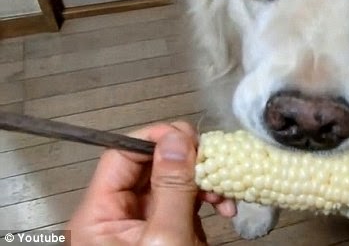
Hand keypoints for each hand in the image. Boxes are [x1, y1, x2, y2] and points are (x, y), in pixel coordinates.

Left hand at [67, 122, 235, 244]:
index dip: (155, 139)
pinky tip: (224, 207)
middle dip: (188, 162)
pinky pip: (186, 203)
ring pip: (173, 183)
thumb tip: (178, 139)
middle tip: (214, 161)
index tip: (189, 136)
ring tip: (224, 191)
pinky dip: (208, 199)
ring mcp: (145, 224)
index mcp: (99, 216)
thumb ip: (172, 189)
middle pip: (150, 167)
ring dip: (203, 181)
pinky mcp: (168, 232)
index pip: (121, 155)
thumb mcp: (167, 237)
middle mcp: (118, 215)